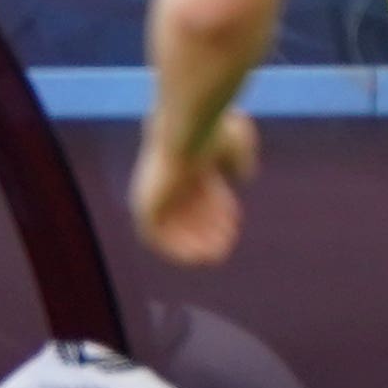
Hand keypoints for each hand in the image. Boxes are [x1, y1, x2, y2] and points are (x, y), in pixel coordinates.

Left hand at [130, 107, 256, 264]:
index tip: (234, 225)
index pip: (200, 196)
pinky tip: (196, 256)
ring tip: (214, 254)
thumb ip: (241, 160)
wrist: (187, 132)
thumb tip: (243, 176)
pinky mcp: (144, 205)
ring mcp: (154, 193)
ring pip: (172, 227)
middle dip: (208, 231)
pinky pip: (153, 237)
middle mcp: (168, 179)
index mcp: (186, 163)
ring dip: (193, 244)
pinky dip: (173, 248)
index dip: (219, 212)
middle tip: (225, 246)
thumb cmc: (213, 133)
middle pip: (187, 214)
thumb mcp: (237, 143)